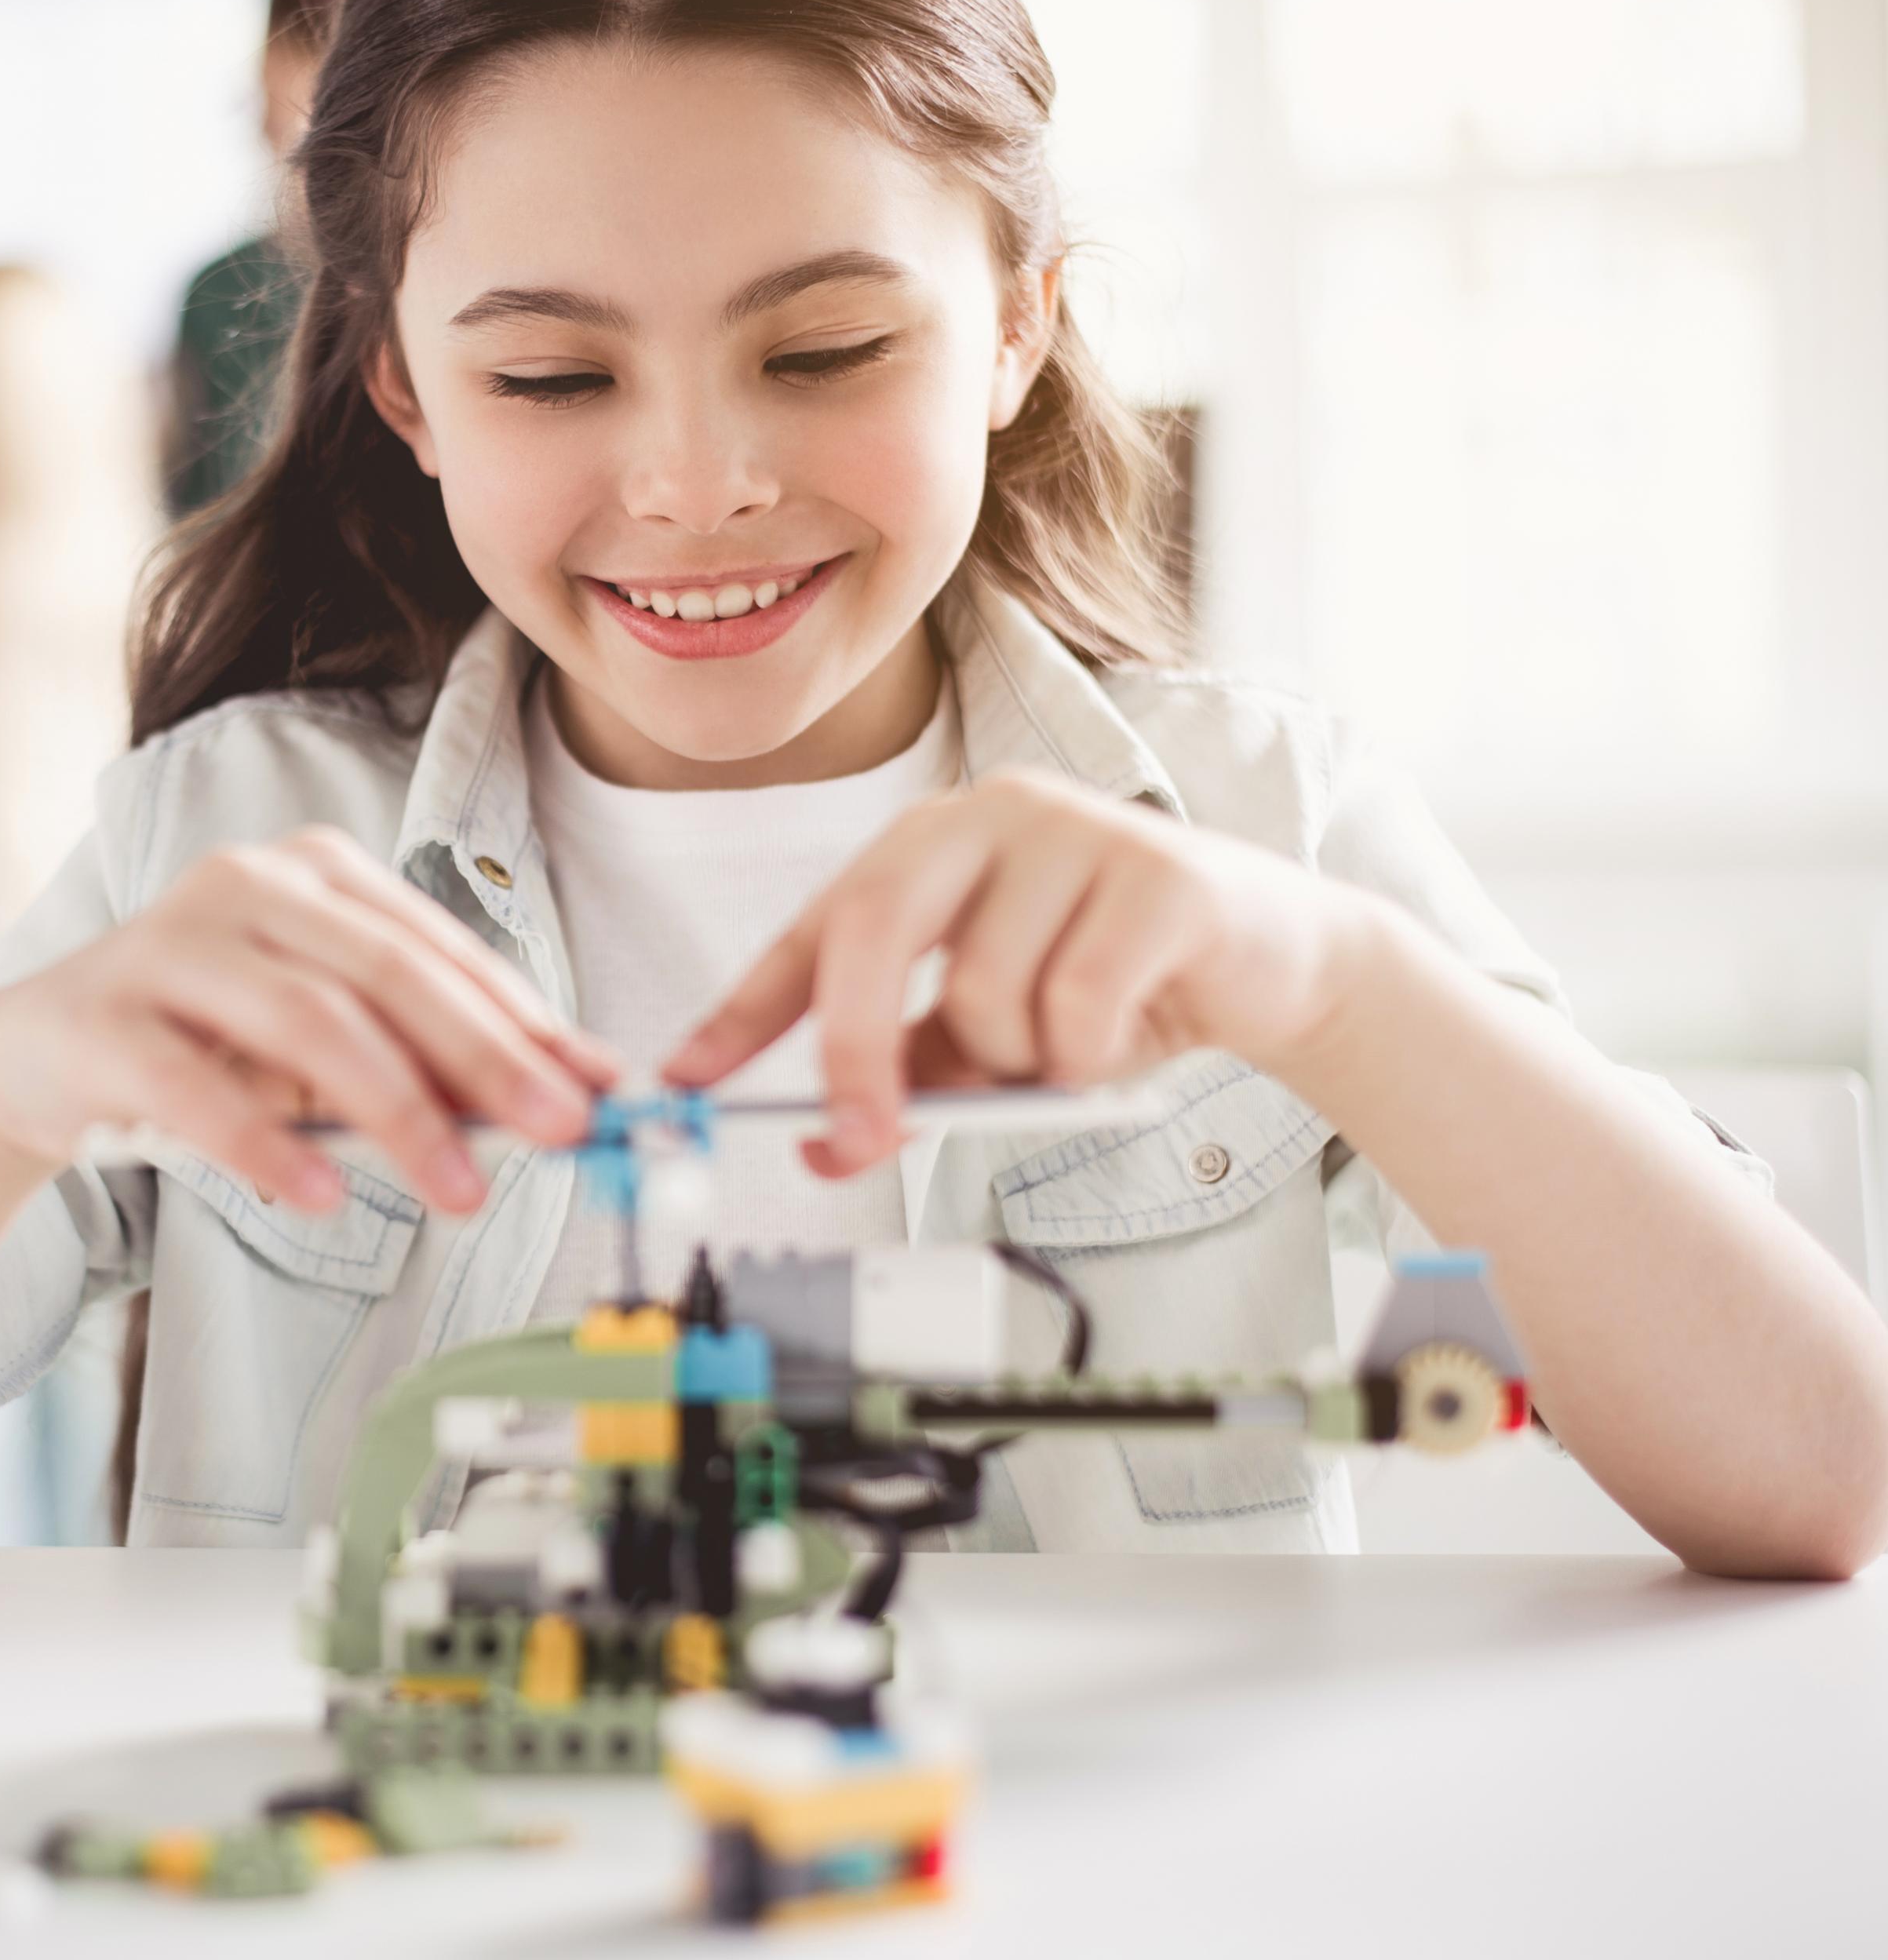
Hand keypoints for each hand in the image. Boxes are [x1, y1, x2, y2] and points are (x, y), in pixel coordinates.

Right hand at [0, 826, 618, 1214]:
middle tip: (560, 1132)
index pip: (441, 949)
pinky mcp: (106, 1018)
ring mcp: (169, 945)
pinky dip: (266, 1142)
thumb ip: (433, 1058)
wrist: (34, 1061)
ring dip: (396, 1112)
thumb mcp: (327, 1045)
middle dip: (487, 1058)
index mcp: (315, 873)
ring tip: (458, 1194)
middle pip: (389, 973)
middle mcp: (246, 886)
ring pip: (309, 1020)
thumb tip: (574, 1095)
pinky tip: (321, 1194)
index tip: (600, 1092)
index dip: (527, 1021)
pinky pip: (198, 1084)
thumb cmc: (206, 1045)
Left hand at [663, 769, 1378, 1178]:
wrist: (1272, 965)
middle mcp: (989, 814)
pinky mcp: (1158, 873)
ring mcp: (1075, 830)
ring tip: (1065, 1052)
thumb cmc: (1116, 987)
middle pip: (871, 927)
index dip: (743, 1008)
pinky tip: (1122, 1039)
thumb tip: (820, 1145)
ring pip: (983, 989)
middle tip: (858, 1138)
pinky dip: (1085, 1056)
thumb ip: (907, 1076)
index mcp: (930, 844)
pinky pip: (1077, 1005)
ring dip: (1015, 1061)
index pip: (814, 926)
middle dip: (852, 1051)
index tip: (686, 1079)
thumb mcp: (990, 1035)